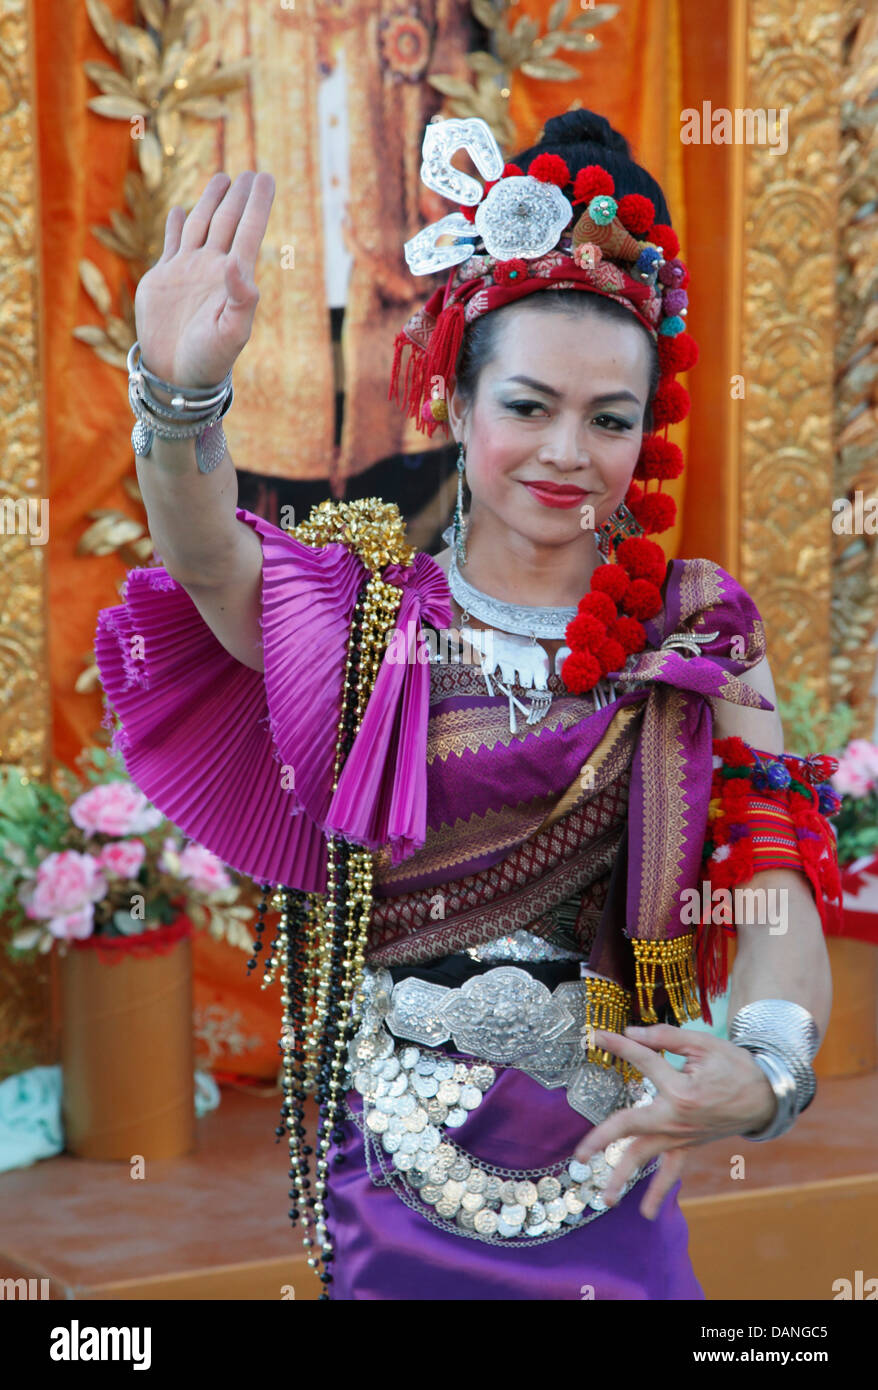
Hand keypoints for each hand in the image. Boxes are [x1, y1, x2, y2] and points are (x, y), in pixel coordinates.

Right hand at [134, 170, 275, 389]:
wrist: (177, 376)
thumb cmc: (211, 359)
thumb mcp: (232, 333)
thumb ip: (242, 298)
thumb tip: (238, 262)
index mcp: (232, 278)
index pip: (248, 232)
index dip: (257, 205)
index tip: (265, 178)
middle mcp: (212, 268)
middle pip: (227, 222)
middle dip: (238, 197)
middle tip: (249, 174)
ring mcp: (188, 271)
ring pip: (201, 225)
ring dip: (211, 202)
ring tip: (222, 179)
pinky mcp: (164, 278)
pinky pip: (172, 243)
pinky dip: (176, 224)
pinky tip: (182, 209)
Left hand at [574, 1024, 777, 1219]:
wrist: (766, 1096)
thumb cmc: (735, 1066)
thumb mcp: (704, 1045)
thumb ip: (665, 1038)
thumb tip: (630, 1033)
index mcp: (680, 1090)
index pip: (642, 1063)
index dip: (620, 1046)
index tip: (598, 1036)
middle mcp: (676, 1119)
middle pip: (629, 1128)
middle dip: (600, 1139)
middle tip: (578, 1155)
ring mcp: (681, 1137)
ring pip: (645, 1158)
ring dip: (622, 1178)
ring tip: (603, 1199)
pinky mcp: (688, 1145)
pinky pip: (671, 1173)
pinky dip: (659, 1193)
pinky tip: (646, 1214)